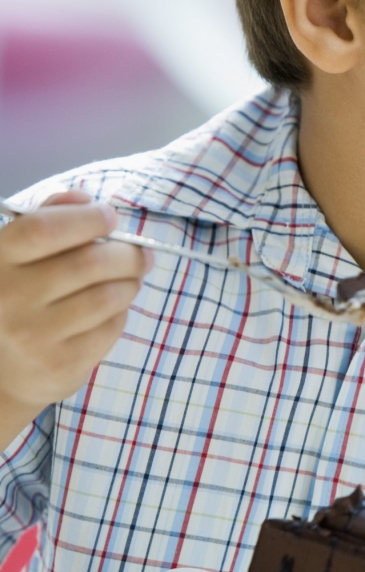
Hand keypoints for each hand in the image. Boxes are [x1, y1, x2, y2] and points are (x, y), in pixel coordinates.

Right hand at [0, 190, 151, 448]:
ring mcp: (34, 336)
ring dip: (130, 283)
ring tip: (130, 279)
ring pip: (107, 296)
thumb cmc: (16, 298)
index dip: (87, 219)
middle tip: (142, 253)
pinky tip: (113, 309)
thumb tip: (84, 198)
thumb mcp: (15, 255)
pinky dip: (121, 313)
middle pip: (89, 263)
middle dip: (128, 254)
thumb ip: (46, 218)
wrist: (0, 373)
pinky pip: (110, 327)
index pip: (45, 230)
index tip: (111, 218)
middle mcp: (10, 298)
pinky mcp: (61, 364)